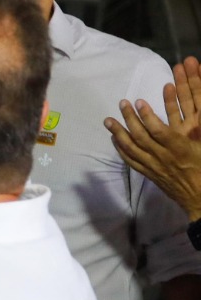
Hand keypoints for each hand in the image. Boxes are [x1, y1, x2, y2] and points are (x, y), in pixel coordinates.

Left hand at [106, 56, 200, 219]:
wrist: (199, 198)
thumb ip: (195, 132)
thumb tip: (194, 113)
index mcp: (180, 149)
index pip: (159, 130)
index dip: (147, 116)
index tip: (139, 102)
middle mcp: (163, 157)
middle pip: (141, 136)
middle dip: (130, 118)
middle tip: (122, 103)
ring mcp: (153, 166)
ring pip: (131, 148)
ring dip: (118, 133)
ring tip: (108, 120)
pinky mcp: (148, 174)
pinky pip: (130, 161)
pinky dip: (120, 149)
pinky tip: (114, 139)